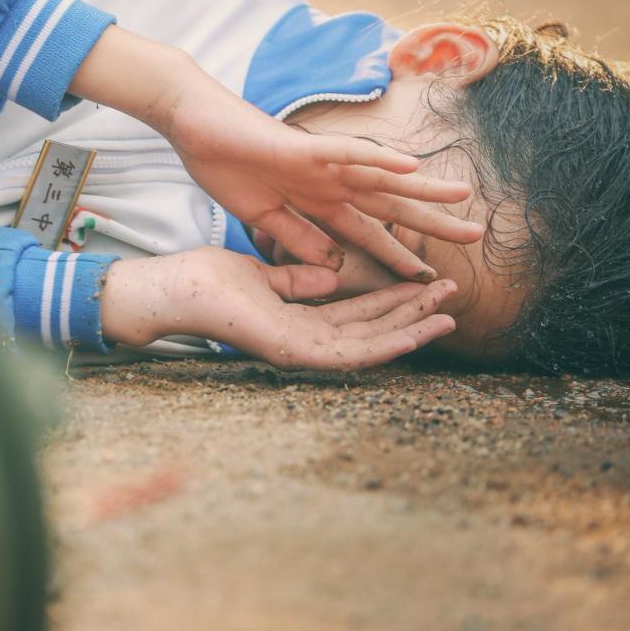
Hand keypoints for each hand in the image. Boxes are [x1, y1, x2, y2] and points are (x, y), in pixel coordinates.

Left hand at [99, 248, 457, 371]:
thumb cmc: (209, 281)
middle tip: (452, 296)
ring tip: (448, 316)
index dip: (394, 301)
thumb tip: (331, 275)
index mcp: (299, 322)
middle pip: (372, 330)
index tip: (425, 284)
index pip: (358, 315)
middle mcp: (305, 340)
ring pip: (369, 346)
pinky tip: (414, 335)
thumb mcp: (265, 276)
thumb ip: (298, 280)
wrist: (177, 288)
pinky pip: (348, 355)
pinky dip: (384, 346)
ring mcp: (300, 350)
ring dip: (411, 331)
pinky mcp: (293, 353)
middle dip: (413, 313)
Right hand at [164, 90, 481, 277]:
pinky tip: (409, 166)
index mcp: (317, 200)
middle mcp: (328, 181)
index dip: (397, 255)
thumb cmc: (224, 164)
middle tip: (475, 236)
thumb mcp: (263, 218)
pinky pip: (348, 152)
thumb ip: (298, 238)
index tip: (426, 278)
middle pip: (389, 205)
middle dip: (431, 222)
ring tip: (463, 194)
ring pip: (382, 175)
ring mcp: (319, 163)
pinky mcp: (303, 148)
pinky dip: (377, 159)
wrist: (192, 126)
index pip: (368, 232)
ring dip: (422, 186)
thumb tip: (333, 264)